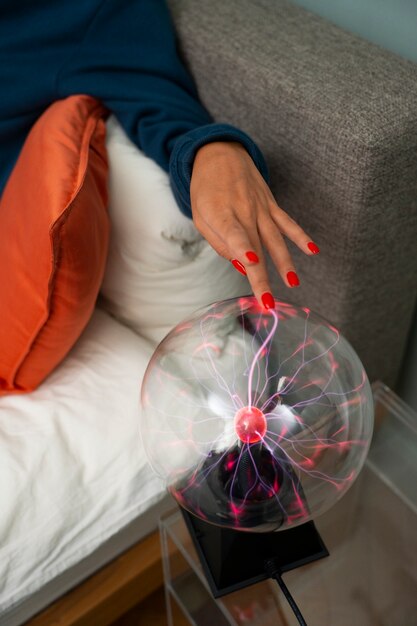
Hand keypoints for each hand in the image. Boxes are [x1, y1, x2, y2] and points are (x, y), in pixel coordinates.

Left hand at [190, 141, 318, 308]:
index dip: (242, 248)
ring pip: (275, 239)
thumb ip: (220, 243)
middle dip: (262, 277)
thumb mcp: (200, 217)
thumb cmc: (205, 191)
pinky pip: (287, 222)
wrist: (218, 153)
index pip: (234, 234)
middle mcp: (244, 212)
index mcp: (221, 215)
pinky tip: (313, 250)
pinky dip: (300, 236)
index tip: (251, 263)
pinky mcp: (270, 204)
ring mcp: (260, 208)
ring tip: (293, 283)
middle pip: (256, 248)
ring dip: (285, 262)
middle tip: (267, 303)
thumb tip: (243, 266)